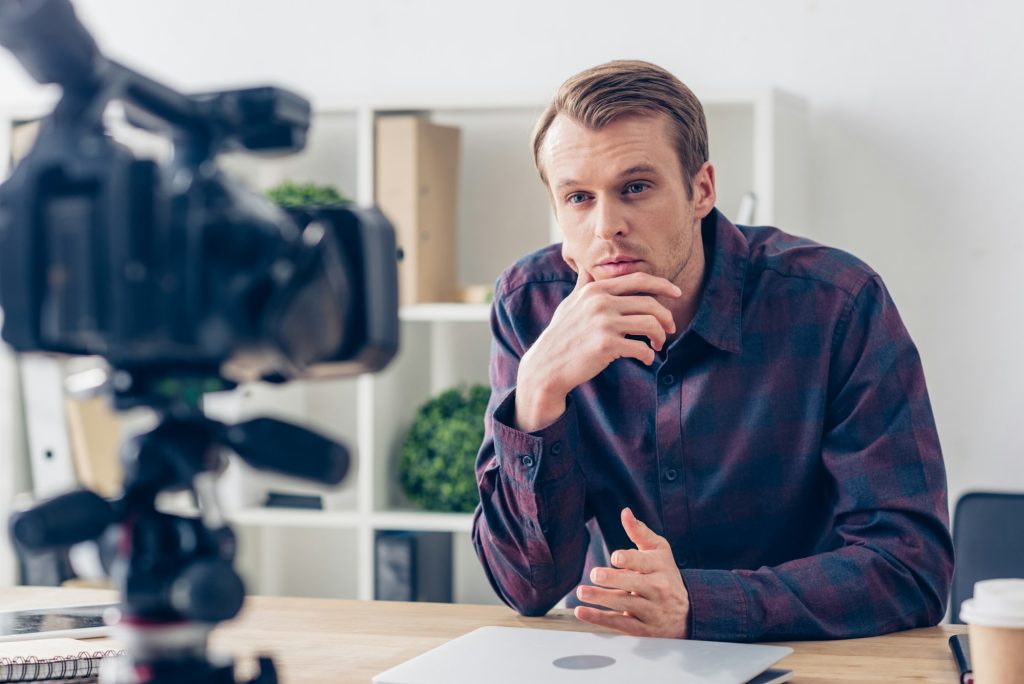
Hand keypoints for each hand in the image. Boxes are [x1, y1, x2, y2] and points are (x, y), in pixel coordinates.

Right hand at [514, 270, 679, 431]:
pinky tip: (645, 359)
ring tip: (657, 345)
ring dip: (660, 336)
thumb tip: (588, 268)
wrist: (546, 366)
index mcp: (595, 290)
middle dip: (666, 316)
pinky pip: (640, 348)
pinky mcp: (606, 346)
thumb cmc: (560, 336)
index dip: (662, 284)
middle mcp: (600, 302)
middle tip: (670, 329)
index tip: (677, 292)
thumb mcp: (569, 305)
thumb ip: (583, 285)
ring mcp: (603, 323)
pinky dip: (648, 356)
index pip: (638, 280)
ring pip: (650, 324)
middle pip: (649, 303)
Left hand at [573, 507, 689, 637]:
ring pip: (626, 605)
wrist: (687, 612)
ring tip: (582, 592)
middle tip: (595, 574)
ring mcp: (652, 611)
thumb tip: (625, 512)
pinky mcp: (643, 629)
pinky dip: (600, 619)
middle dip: (615, 580)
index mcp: (660, 567)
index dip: (630, 560)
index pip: (645, 563)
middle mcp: (658, 589)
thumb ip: (640, 532)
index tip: (615, 557)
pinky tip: (581, 612)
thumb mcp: (658, 550)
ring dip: (602, 599)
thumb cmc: (665, 573)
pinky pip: (620, 625)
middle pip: (636, 585)